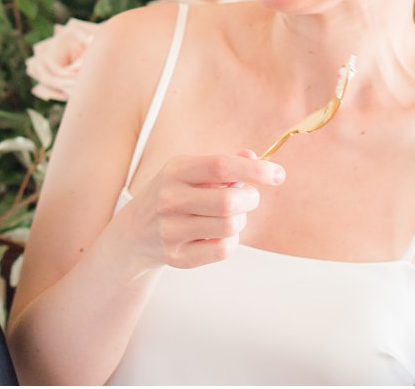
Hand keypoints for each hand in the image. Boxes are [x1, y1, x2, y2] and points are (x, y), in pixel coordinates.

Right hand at [117, 150, 284, 270]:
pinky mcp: (177, 256)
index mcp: (176, 170)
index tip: (278, 175)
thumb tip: (255, 158)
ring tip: (230, 216)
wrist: (136, 230)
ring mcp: (170, 229)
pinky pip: (222, 249)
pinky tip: (218, 234)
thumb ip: (224, 164)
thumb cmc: (175, 195)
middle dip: (250, 199)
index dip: (254, 170)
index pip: (220, 166)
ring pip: (229, 226)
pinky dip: (230, 241)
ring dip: (240, 221)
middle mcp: (170, 198)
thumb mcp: (192, 172)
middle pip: (229, 201)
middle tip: (249, 198)